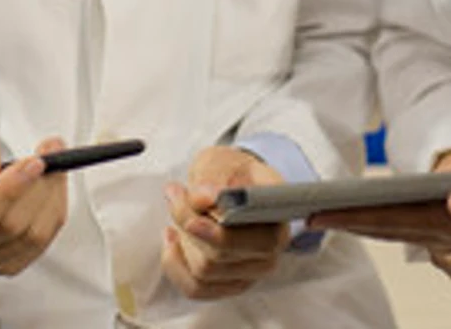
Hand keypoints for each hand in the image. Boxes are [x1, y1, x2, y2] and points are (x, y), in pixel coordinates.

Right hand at [0, 113, 67, 276]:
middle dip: (38, 186)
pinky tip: (49, 184)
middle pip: (8, 227)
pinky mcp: (4, 264)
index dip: (8, 191)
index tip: (36, 162)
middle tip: (51, 151)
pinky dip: (53, 208)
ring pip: (31, 236)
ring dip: (51, 195)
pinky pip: (41, 242)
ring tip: (52, 161)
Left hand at [161, 146, 289, 300]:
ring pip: (202, 272)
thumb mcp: (224, 163)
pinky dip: (175, 264)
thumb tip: (204, 198)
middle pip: (216, 257)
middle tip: (175, 193)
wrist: (234, 182)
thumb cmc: (232, 172)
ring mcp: (249, 274)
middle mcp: (269, 255)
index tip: (192, 222)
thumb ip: (214, 177)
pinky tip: (172, 239)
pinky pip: (195, 288)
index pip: (251, 241)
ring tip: (178, 209)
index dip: (218, 236)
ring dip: (181, 240)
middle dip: (187, 223)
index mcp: (278, 223)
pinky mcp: (228, 285)